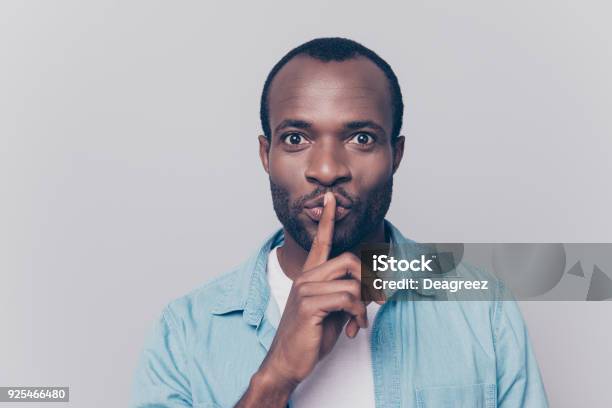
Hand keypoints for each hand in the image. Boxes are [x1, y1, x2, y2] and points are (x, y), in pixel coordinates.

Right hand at [258, 192, 371, 389]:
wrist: (287, 361)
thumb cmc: (310, 336)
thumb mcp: (334, 311)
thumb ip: (348, 293)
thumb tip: (372, 289)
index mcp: (310, 275)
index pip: (320, 240)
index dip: (327, 218)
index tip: (331, 198)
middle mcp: (307, 277)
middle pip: (350, 261)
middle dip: (371, 281)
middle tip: (377, 300)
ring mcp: (306, 289)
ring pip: (353, 282)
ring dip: (365, 306)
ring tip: (359, 321)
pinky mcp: (309, 305)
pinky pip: (348, 299)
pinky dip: (359, 315)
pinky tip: (354, 328)